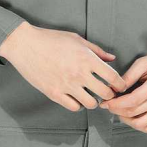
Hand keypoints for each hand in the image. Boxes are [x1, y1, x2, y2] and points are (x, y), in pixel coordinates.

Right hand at [0, 22, 127, 109]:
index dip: (121, 84)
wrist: (26, 45)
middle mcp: (79, 74)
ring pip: (91, 104)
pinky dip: (78, 104)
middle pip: (105, 93)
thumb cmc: (52, 39)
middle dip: (109, 94)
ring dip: (94, 101)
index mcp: (87, 59)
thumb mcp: (77, 39)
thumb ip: (97, 51)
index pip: (113, 77)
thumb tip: (112, 59)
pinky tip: (76, 97)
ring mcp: (67, 85)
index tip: (120, 86)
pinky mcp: (54, 93)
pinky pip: (74, 107)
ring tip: (91, 95)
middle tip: (107, 92)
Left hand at [98, 43, 146, 131]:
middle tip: (108, 104)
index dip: (116, 104)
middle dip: (116, 110)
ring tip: (119, 110)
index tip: (105, 102)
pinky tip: (130, 115)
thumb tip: (113, 90)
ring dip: (125, 119)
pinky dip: (136, 124)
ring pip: (140, 124)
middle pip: (134, 112)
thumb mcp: (144, 62)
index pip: (133, 101)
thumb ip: (128, 77)